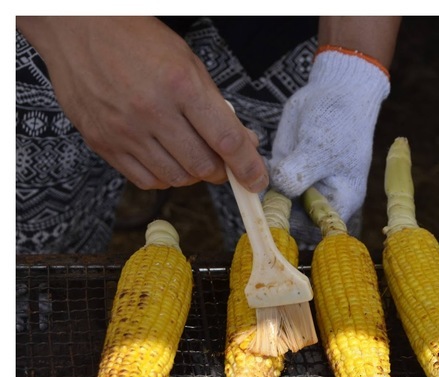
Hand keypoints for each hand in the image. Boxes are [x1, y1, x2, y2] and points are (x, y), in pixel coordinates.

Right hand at [17, 16, 266, 191]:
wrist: (76, 27)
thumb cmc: (134, 39)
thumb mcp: (186, 62)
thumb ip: (216, 107)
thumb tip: (245, 145)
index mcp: (179, 84)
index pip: (226, 141)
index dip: (247, 167)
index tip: (256, 180)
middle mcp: (151, 110)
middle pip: (202, 167)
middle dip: (218, 170)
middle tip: (218, 160)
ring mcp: (124, 130)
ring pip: (176, 179)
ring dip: (191, 174)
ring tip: (188, 153)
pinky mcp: (104, 143)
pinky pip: (146, 180)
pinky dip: (163, 177)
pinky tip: (164, 158)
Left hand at [269, 48, 389, 224]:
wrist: (334, 93)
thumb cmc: (339, 122)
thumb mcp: (320, 148)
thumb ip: (299, 172)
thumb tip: (279, 189)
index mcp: (338, 203)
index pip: (315, 229)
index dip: (296, 228)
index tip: (276, 213)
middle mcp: (318, 200)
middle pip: (292, 220)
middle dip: (274, 208)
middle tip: (263, 189)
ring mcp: (300, 187)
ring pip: (277, 201)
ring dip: (264, 190)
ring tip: (267, 167)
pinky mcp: (286, 171)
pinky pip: (268, 181)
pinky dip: (260, 173)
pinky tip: (263, 158)